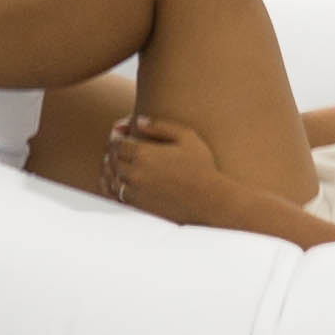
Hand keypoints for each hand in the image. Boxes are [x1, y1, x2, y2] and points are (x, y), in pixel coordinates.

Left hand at [105, 114, 334, 244]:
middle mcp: (140, 177)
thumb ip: (162, 127)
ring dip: (112, 171)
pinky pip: (120, 198)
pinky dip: (118, 190)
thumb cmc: (212, 171)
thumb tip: (134, 121)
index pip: (118, 138)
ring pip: (110, 178)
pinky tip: (132, 186)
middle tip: (123, 145)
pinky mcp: (146, 214)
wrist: (224, 209)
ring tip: (127, 167)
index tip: (125, 132)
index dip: (118, 133)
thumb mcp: (192, 139)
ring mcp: (141, 197)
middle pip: (110, 157)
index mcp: (149, 155)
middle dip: (113, 150)